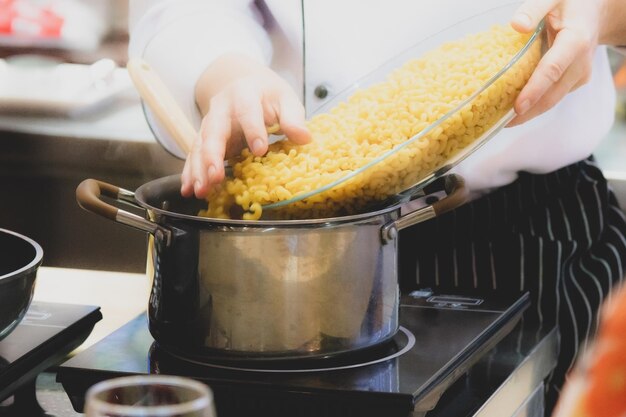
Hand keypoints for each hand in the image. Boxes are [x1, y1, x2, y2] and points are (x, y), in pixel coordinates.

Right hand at [181, 54, 311, 197]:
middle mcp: (222, 107)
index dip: (253, 130)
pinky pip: (194, 153)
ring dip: (198, 168)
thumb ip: (293, 117)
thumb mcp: (285, 98)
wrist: (242, 80)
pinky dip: (190, 172)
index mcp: (245, 94)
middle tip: (215, 176)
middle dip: (212, 154)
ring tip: (201, 190)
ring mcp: (210, 122)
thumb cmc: (268, 94)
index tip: (260, 150)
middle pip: (214, 130)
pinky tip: (189, 188)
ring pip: (200, 144)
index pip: (247, 110)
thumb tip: (304, 138)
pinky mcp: (204, 136)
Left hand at [507, 0, 604, 125]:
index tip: (517, 107)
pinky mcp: (575, 82)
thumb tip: (516, 25)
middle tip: (499, 123)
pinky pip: (553, 96)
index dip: (535, 90)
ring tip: (501, 121)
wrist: (595, 12)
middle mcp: (581, 62)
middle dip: (527, 112)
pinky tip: (513, 109)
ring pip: (553, 100)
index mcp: (576, 41)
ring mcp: (580, 75)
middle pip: (552, 94)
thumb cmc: (571, 3)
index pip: (553, 70)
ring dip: (529, 113)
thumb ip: (534, 9)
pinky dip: (535, 105)